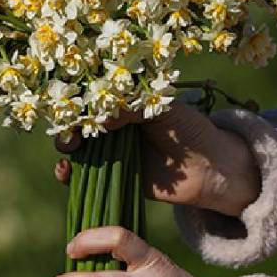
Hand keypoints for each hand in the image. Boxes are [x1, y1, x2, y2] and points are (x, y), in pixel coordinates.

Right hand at [53, 103, 259, 216]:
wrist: (211, 167)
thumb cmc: (190, 129)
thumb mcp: (162, 110)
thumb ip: (132, 108)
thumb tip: (100, 115)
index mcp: (124, 104)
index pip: (91, 100)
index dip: (76, 105)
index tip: (70, 113)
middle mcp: (113, 126)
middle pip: (77, 124)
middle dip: (66, 129)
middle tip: (68, 138)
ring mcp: (110, 152)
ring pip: (76, 149)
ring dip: (65, 151)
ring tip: (66, 155)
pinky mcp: (111, 176)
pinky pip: (84, 175)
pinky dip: (69, 175)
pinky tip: (66, 173)